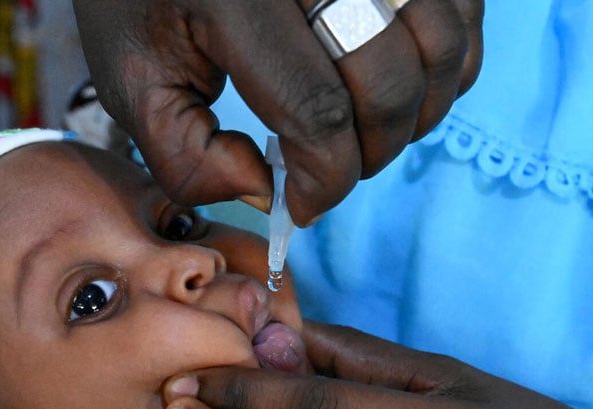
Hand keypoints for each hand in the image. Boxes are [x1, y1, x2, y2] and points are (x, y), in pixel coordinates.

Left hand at [72, 0, 482, 224]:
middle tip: (331, 168)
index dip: (324, 181)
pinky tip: (397, 82)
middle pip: (390, 82)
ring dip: (417, 111)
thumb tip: (265, 189)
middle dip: (371, 153)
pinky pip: (459, 12)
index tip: (302, 205)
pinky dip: (444, 62)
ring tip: (366, 129)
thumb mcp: (132, 80)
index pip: (318, 111)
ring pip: (442, 44)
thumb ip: (185, 157)